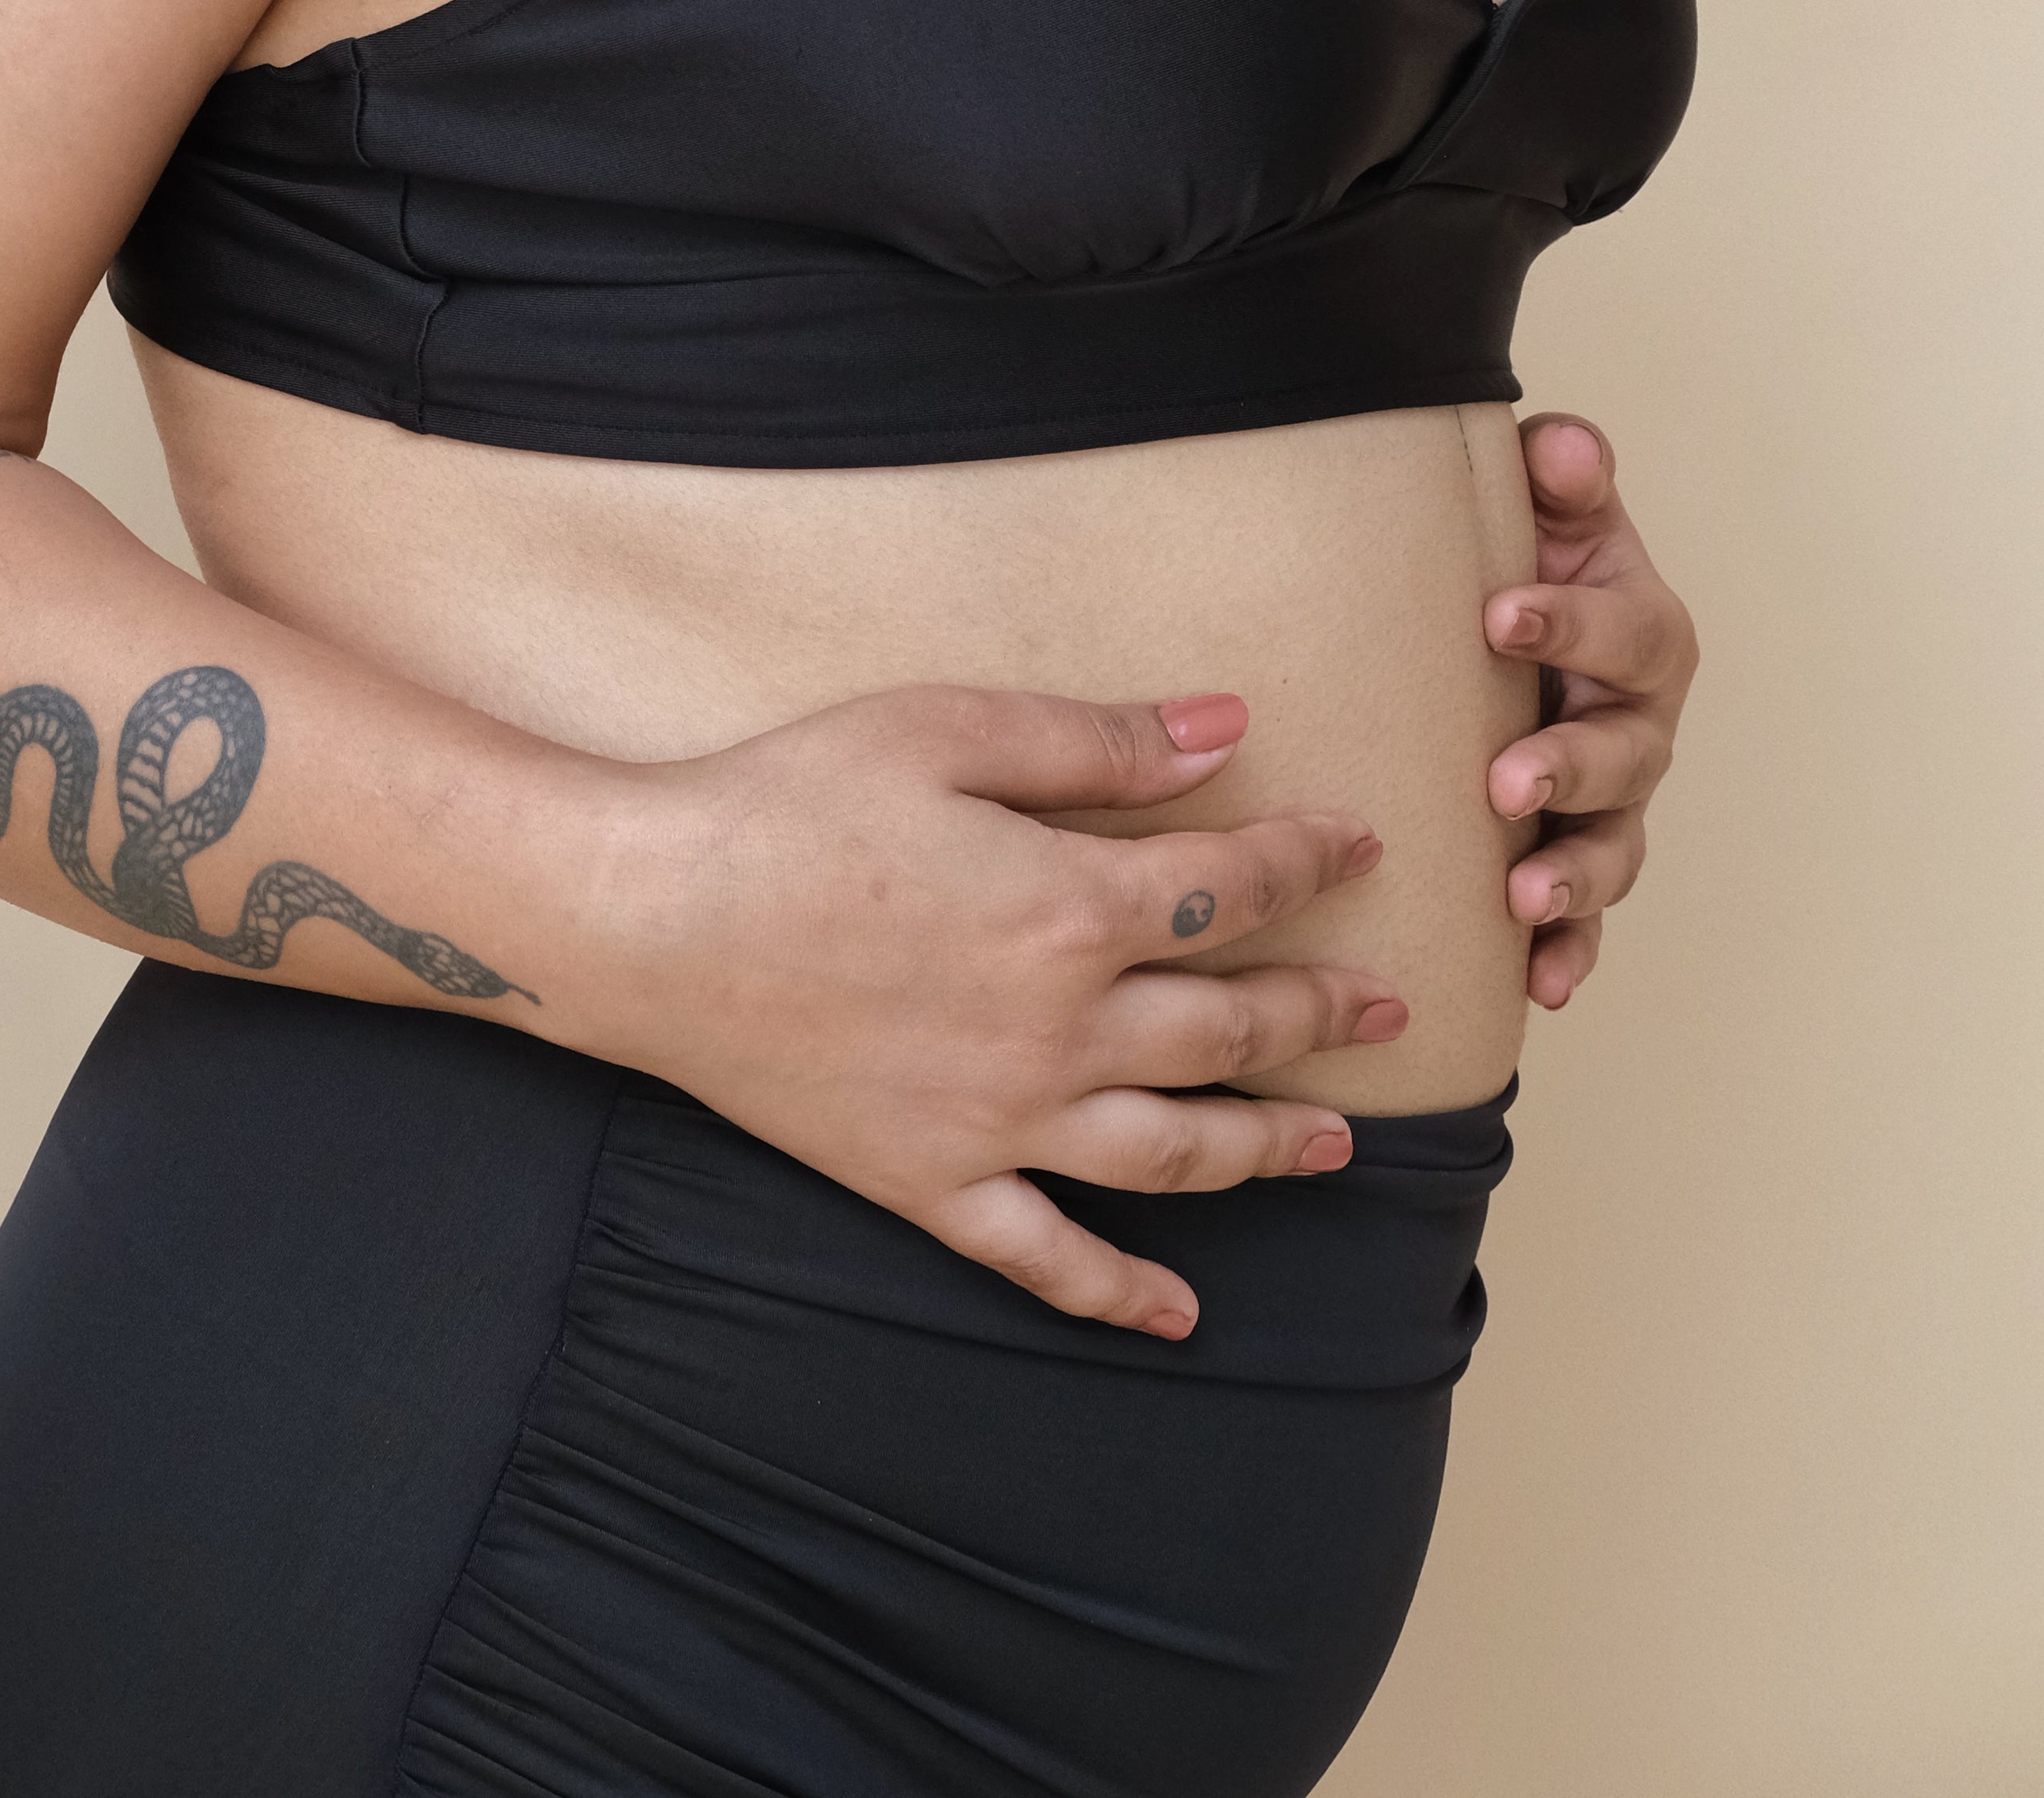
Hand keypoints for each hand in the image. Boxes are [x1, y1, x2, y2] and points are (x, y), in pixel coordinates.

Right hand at [586, 686, 1403, 1334]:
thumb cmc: (791, 803)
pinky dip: (1121, 1295)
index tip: (1362, 844)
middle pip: (1231, 1028)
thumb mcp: (945, 730)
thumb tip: (1223, 727)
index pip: (1234, 886)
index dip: (1310, 859)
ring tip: (1335, 1147)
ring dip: (1268, 1149)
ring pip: (1174, 1153)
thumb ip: (1093, 740)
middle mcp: (1060, 1031)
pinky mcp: (933, 1184)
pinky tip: (1179, 1316)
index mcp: (1071, 907)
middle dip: (1321, 1011)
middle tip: (1389, 1006)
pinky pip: (1048, 1258)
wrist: (654, 919)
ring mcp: (1002, 1123)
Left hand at [1485, 414, 1697, 1008]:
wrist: (1497, 624)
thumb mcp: (1546, 503)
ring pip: (1614, 849)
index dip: (1569, 622)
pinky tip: (1541, 984)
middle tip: (1505, 777)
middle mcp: (1640, 723)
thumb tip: (1563, 446)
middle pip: (1627, 754)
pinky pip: (1586, 919)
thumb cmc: (1526, 556)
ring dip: (1575, 878)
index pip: (1624, 629)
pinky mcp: (1575, 857)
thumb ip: (1561, 471)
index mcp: (1641, 631)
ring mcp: (1614, 802)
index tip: (1498, 615)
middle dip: (1570, 767)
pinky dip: (1570, 953)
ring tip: (1524, 896)